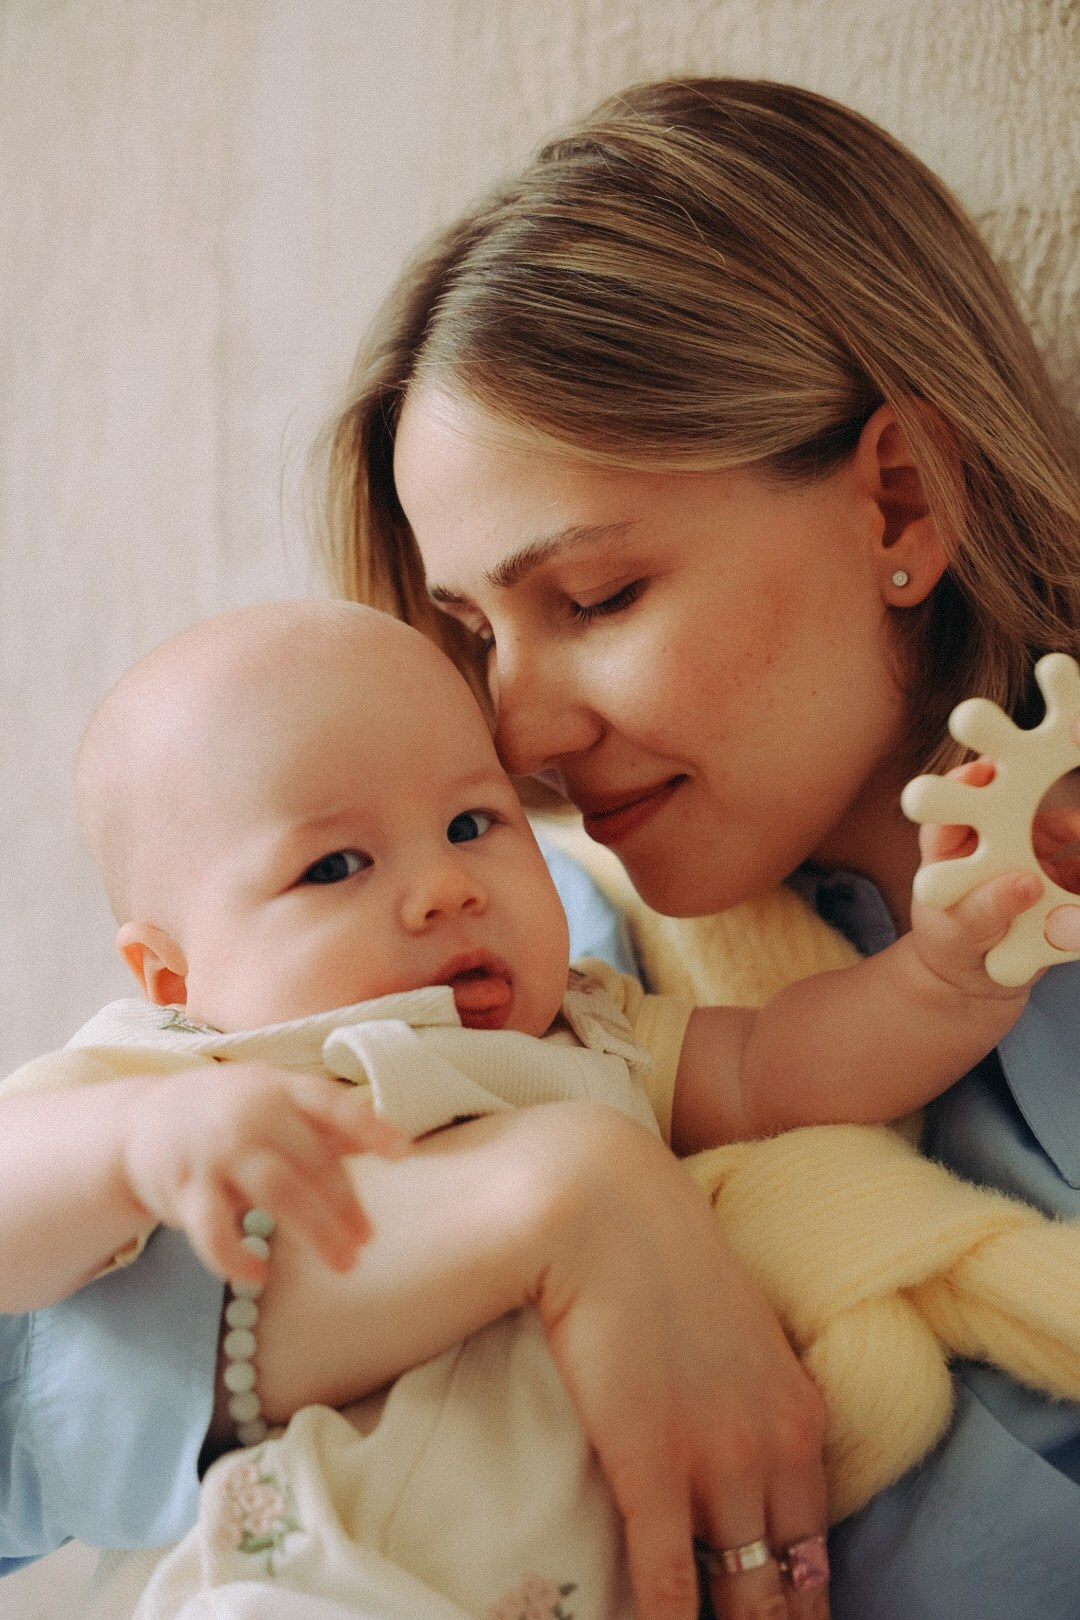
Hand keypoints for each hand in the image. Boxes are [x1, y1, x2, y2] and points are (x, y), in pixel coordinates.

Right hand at [121, 1064, 408, 1280]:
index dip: (368, 1126)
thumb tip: (394, 1139)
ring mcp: (216, 1151)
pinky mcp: (184, 1189)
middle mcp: (250, 1115)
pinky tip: (260, 1274)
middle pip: (310, 1160)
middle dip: (345, 1205)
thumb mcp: (275, 1101)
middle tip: (367, 1241)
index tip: (404, 1154)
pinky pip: (215, 1232)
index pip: (331, 1103)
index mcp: (278, 1090)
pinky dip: (237, 1257)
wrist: (139, 1122)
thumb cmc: (226, 1114)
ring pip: (276, 1193)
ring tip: (344, 1264)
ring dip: (315, 1232)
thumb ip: (327, 1123)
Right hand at [530, 1105, 830, 1619]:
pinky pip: (668, 1583)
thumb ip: (752, 1392)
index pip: (818, 1546)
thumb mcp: (737, 1328)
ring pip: (742, 1594)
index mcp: (800, 1415)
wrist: (608, 1208)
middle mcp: (773, 1448)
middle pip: (789, 1584)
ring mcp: (716, 1462)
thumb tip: (739, 1442)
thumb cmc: (663, 1257)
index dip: (804, 1601)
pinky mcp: (652, 1467)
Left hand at [911, 759, 1044, 998]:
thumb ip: (986, 908)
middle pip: (1013, 800)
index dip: (966, 783)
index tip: (984, 771)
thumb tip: (1027, 883)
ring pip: (1061, 826)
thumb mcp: (959, 930)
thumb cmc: (952, 944)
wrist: (980, 973)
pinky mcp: (1059, 873)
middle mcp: (992, 838)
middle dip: (1034, 784)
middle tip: (1059, 786)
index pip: (955, 806)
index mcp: (951, 844)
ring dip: (1078, 825)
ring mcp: (1029, 851)